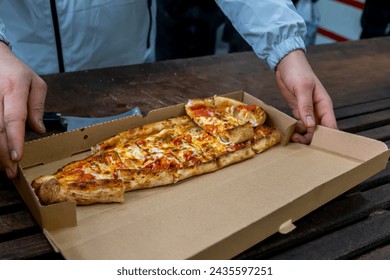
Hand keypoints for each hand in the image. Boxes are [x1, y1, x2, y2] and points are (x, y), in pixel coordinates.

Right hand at [0, 42, 46, 177]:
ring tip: (3, 168)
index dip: (14, 139)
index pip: (13, 118)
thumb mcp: (36, 83)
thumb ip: (38, 107)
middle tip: (11, 172)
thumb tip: (39, 130)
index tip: (17, 157)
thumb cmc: (16, 71)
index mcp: (13, 88)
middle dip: (3, 153)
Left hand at [275, 50, 336, 143]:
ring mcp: (308, 110)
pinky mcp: (298, 110)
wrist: (285, 63)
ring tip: (291, 136)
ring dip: (301, 135)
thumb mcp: (302, 88)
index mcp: (324, 104)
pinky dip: (295, 129)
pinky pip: (299, 124)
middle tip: (297, 140)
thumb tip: (310, 125)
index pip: (330, 126)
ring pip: (309, 130)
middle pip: (319, 131)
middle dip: (310, 138)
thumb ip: (306, 106)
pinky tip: (289, 131)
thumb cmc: (298, 72)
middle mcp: (318, 110)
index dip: (327, 138)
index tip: (319, 147)